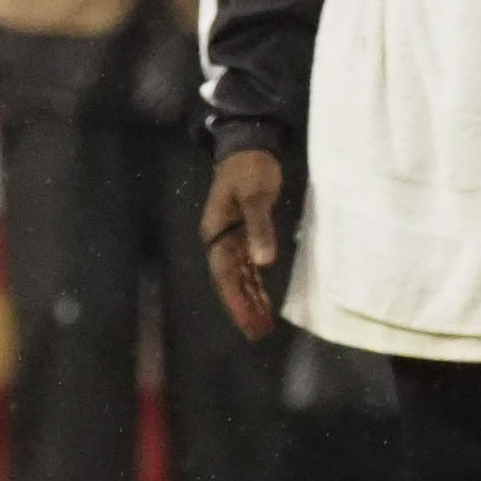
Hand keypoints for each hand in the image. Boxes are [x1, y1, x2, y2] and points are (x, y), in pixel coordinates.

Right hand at [201, 147, 286, 340]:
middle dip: (242, 308)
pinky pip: (247, 267)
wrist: (248, 146)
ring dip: (249, 300)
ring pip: (239, 277)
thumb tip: (263, 263)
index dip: (237, 300)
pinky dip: (255, 285)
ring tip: (262, 325)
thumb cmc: (250, 170)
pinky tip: (263, 299)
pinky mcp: (243, 234)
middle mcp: (220, 240)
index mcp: (217, 233)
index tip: (249, 323)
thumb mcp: (255, 196)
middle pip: (229, 281)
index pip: (225, 275)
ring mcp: (231, 238)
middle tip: (257, 334)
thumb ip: (259, 229)